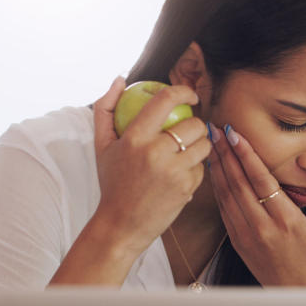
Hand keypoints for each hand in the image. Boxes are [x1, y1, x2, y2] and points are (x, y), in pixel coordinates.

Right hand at [91, 77, 211, 254]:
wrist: (120, 225)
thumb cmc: (112, 182)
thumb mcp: (102, 146)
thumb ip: (106, 109)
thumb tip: (120, 79)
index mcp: (134, 138)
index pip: (165, 100)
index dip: (183, 90)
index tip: (189, 94)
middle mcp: (155, 153)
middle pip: (193, 123)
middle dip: (195, 123)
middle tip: (187, 129)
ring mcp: (173, 172)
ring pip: (203, 144)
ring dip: (198, 144)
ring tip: (185, 151)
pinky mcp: (186, 188)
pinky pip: (201, 167)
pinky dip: (194, 168)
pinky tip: (180, 174)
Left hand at [206, 124, 305, 286]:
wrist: (294, 292)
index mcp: (286, 221)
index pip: (262, 181)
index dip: (247, 156)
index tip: (235, 135)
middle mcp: (262, 226)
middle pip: (239, 183)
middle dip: (227, 154)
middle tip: (216, 129)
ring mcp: (246, 234)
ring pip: (227, 194)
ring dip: (218, 167)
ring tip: (211, 143)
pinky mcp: (236, 240)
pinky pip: (223, 208)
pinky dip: (217, 187)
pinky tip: (214, 169)